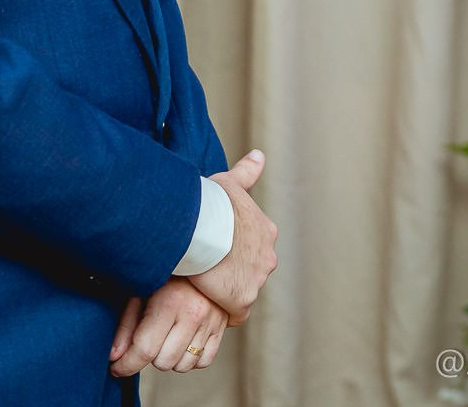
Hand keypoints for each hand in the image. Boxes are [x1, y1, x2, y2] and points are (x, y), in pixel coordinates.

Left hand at [110, 278, 227, 376]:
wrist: (203, 257)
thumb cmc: (167, 274)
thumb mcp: (140, 293)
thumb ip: (126, 326)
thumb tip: (115, 356)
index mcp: (170, 302)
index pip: (145, 350)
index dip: (126, 365)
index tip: (117, 368)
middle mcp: (194, 313)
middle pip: (163, 362)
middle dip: (150, 356)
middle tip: (147, 340)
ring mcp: (211, 321)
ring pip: (183, 366)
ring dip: (170, 358)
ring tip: (166, 338)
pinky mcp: (222, 327)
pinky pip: (204, 362)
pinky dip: (191, 358)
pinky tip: (183, 342)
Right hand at [187, 149, 277, 324]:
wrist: (199, 225)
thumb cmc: (210, 202)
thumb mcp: (229, 182)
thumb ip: (246, 172)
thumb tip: (259, 155)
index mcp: (265, 231)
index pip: (254, 247)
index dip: (235, 251)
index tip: (218, 252)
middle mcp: (267, 256)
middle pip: (252, 271)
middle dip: (235, 273)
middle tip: (208, 271)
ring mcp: (257, 280)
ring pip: (243, 291)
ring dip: (227, 291)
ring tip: (204, 289)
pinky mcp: (242, 300)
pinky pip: (235, 313)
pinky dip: (223, 311)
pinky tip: (208, 307)